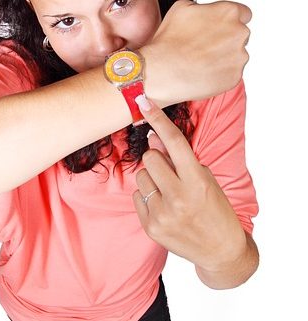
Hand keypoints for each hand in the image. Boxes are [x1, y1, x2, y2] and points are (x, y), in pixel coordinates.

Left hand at [132, 95, 246, 271]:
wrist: (220, 249)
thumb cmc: (216, 209)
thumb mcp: (205, 179)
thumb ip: (179, 159)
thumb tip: (153, 136)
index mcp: (198, 181)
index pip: (174, 142)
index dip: (158, 119)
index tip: (143, 102)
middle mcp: (178, 197)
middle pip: (150, 157)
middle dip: (157, 158)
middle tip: (168, 169)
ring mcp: (162, 214)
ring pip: (141, 176)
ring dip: (152, 178)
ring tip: (167, 191)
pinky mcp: (150, 227)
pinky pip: (137, 195)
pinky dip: (147, 196)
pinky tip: (162, 206)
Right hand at [141, 0, 251, 105]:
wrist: (163, 73)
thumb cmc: (168, 43)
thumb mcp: (180, 8)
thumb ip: (200, 7)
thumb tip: (202, 10)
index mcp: (229, 12)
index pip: (244, 14)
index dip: (228, 23)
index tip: (219, 30)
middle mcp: (239, 33)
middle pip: (240, 36)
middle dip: (226, 41)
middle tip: (205, 49)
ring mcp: (239, 57)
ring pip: (236, 56)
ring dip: (223, 59)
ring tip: (201, 63)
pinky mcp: (234, 77)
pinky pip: (230, 74)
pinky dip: (220, 75)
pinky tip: (203, 74)